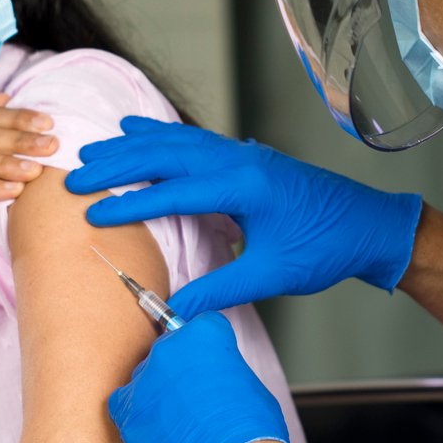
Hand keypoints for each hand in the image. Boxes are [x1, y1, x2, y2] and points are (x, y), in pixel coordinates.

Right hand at [65, 118, 422, 317]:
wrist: (368, 225)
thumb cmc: (326, 247)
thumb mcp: (271, 274)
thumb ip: (220, 291)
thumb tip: (175, 312)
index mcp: (245, 186)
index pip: (174, 192)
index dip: (130, 204)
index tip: (92, 215)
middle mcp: (241, 161)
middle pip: (166, 156)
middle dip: (116, 165)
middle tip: (74, 176)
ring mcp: (244, 154)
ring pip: (177, 142)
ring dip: (133, 145)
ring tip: (94, 149)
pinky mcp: (247, 157)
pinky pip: (194, 139)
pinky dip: (161, 136)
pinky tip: (139, 131)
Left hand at [107, 312, 289, 442]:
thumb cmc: (251, 435)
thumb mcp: (249, 386)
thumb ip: (223, 372)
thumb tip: (214, 381)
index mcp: (204, 334)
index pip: (201, 327)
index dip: (210, 351)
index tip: (211, 367)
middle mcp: (168, 348)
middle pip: (170, 352)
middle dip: (181, 372)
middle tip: (198, 402)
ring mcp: (143, 379)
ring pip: (146, 380)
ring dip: (159, 396)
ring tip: (182, 426)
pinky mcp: (125, 410)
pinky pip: (126, 406)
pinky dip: (140, 418)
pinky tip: (161, 435)